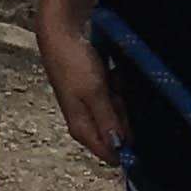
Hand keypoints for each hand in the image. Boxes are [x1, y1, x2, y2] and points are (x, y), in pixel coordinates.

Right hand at [36, 4, 127, 168]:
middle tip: (115, 93)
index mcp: (82, 129)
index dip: (127, 144)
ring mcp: (90, 108)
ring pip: (119, 114)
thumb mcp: (94, 93)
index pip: (110, 155)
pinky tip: (110, 75)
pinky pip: (116, 99)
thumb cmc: (73, 63)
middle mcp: (86, 123)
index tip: (130, 121)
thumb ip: (108, 121)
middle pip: (118, 133)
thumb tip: (119, 149)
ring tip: (110, 80)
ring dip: (121, 98)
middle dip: (124, 115)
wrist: (61, 35)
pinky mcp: (95, 94)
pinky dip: (118, 88)